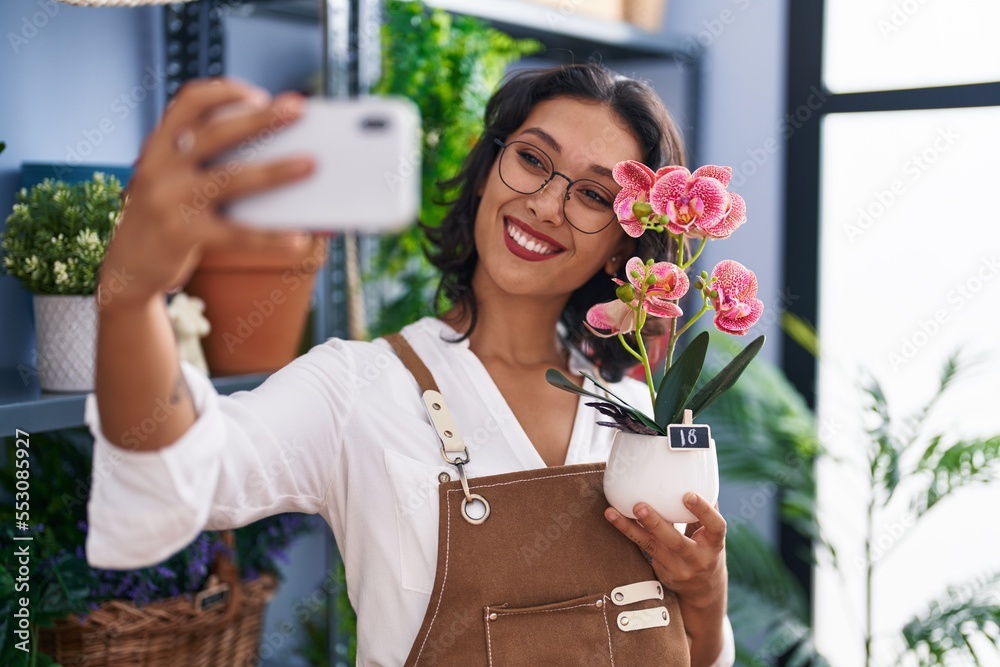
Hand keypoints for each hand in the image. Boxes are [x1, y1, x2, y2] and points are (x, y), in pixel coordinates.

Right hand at [99, 77, 316, 309]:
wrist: (126, 268)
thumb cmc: (167, 216)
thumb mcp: (174, 181)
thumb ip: (207, 163)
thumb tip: (278, 155)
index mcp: (159, 146)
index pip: (188, 102)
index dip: (224, 92)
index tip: (258, 95)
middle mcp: (160, 167)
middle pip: (216, 134)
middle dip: (260, 118)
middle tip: (298, 109)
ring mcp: (171, 201)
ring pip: (232, 179)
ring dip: (276, 170)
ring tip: (311, 164)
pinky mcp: (184, 235)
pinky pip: (237, 234)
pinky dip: (272, 238)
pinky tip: (300, 239)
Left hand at [604, 492, 726, 608]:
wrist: (704, 589)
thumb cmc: (707, 548)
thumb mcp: (712, 533)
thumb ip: (707, 509)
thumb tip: (700, 475)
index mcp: (714, 544)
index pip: (715, 527)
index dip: (703, 511)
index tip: (688, 495)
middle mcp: (697, 558)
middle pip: (676, 542)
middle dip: (656, 524)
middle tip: (639, 506)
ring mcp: (677, 568)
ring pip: (651, 547)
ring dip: (630, 529)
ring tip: (613, 513)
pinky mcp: (661, 571)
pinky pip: (642, 549)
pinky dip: (628, 532)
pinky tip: (614, 518)